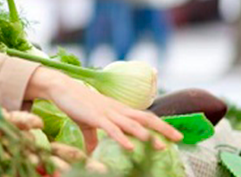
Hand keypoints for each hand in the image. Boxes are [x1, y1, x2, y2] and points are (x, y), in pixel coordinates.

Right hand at [24, 67, 182, 152]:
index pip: (144, 116)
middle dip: (162, 128)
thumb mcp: (87, 123)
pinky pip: (111, 129)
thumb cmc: (76, 103)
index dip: (160, 125)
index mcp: (118, 109)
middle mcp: (117, 110)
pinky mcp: (95, 117)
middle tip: (178, 138)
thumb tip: (91, 153)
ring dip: (146, 135)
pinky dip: (122, 138)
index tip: (174, 134)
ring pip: (131, 124)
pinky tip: (130, 147)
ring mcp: (107, 113)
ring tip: (159, 145)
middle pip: (145, 118)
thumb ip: (93, 138)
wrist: (62, 88)